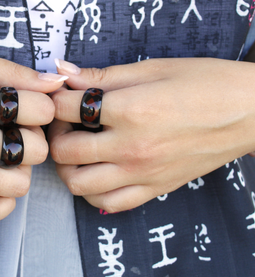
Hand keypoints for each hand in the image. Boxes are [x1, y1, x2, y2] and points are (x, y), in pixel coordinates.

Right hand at [0, 49, 65, 224]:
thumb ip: (16, 73)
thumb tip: (57, 83)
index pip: (41, 112)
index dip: (42, 108)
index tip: (28, 109)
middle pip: (36, 151)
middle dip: (33, 140)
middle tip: (15, 133)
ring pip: (19, 185)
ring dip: (21, 171)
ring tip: (5, 158)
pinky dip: (2, 204)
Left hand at [49, 58, 254, 212]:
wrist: (248, 113)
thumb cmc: (205, 85)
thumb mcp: (153, 70)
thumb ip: (103, 75)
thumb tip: (64, 72)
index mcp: (130, 111)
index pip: (67, 109)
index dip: (56, 100)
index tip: (61, 96)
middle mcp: (131, 148)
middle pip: (64, 151)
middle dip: (55, 134)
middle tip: (63, 123)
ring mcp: (142, 174)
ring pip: (79, 184)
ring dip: (67, 167)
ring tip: (76, 150)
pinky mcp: (154, 190)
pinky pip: (109, 203)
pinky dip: (93, 192)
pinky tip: (97, 173)